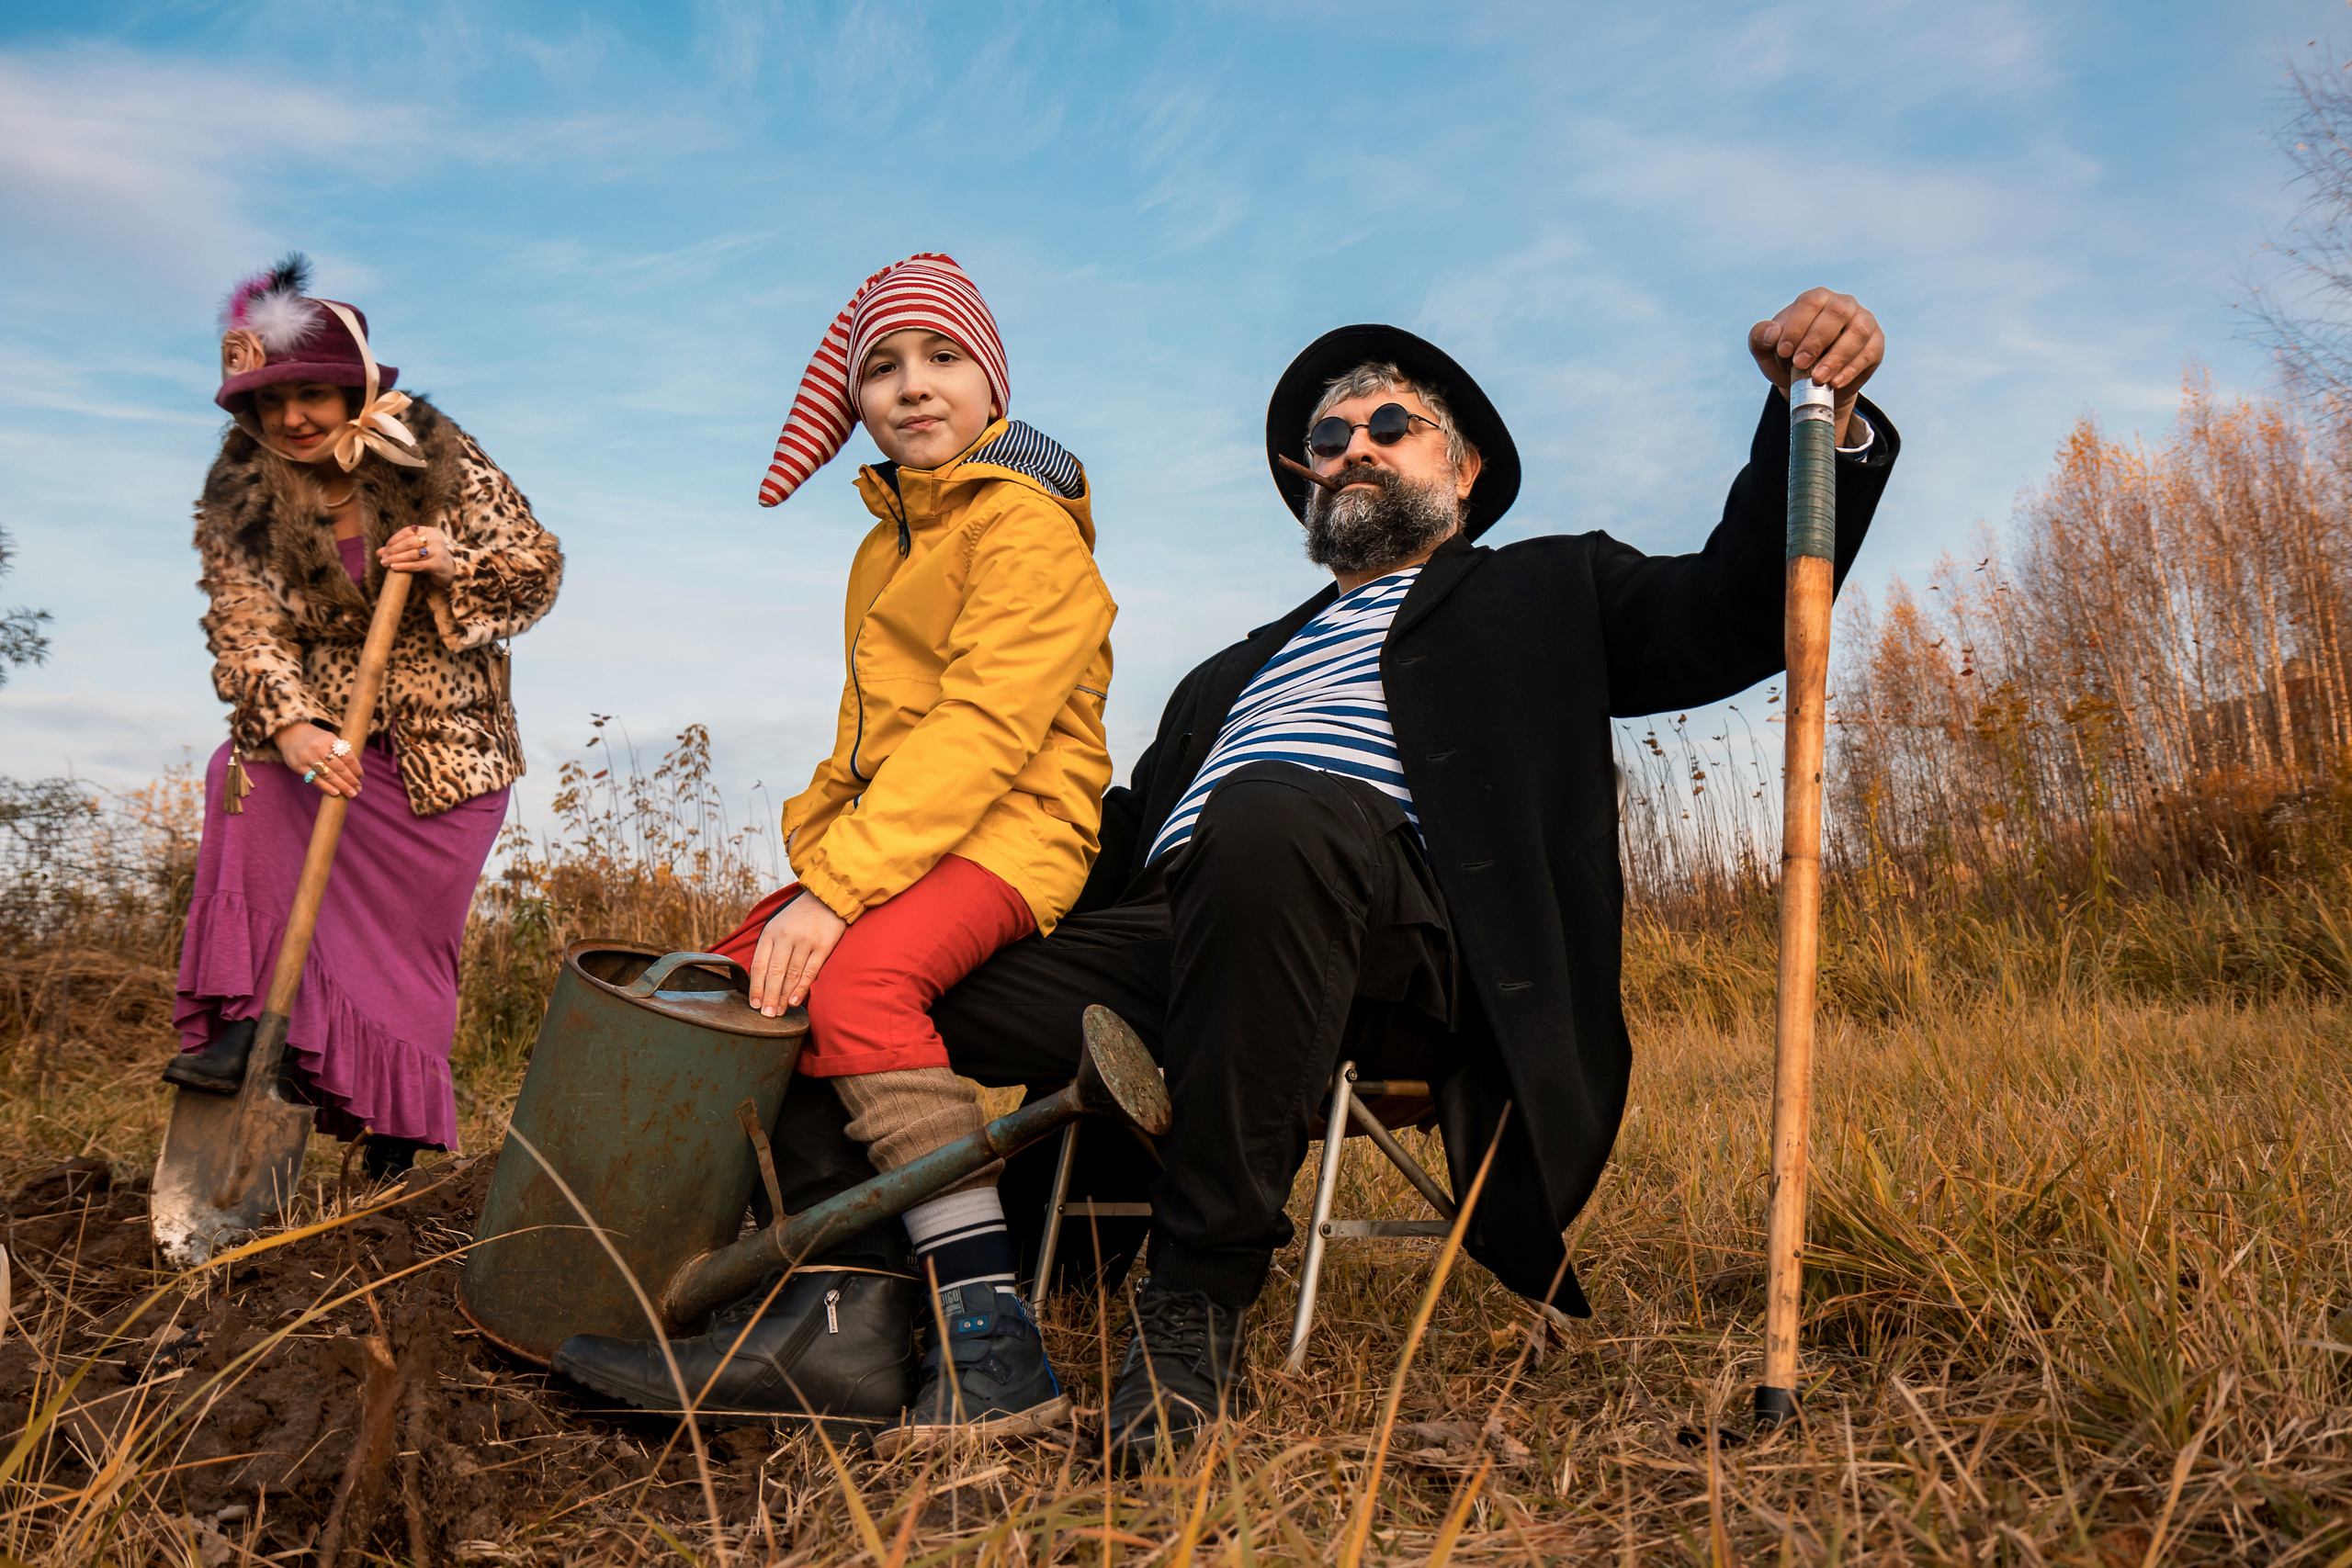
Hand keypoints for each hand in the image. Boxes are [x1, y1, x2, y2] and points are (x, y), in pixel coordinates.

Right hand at [275, 722, 361, 797]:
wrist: (290, 734)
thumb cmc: (316, 740)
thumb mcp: (329, 740)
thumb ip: (341, 753)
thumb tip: (356, 773)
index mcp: (330, 739)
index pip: (347, 756)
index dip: (356, 768)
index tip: (361, 778)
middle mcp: (319, 748)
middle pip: (339, 767)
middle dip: (350, 779)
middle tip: (358, 788)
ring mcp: (308, 757)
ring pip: (328, 775)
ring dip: (341, 786)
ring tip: (351, 793)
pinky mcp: (299, 766)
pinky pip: (315, 779)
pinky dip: (327, 787)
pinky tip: (336, 793)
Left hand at [380, 525, 456, 589]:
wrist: (449, 570)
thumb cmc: (429, 558)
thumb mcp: (415, 550)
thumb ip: (398, 549)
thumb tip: (378, 553)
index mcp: (428, 531)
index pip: (407, 531)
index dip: (393, 540)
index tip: (385, 549)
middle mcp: (434, 538)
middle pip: (409, 542)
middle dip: (393, 550)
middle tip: (383, 558)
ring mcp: (437, 551)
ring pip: (412, 554)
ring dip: (396, 559)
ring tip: (385, 563)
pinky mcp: (437, 564)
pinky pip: (417, 565)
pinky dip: (404, 566)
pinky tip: (394, 568)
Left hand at [748, 892, 848, 1015]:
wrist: (827, 897)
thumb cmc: (799, 915)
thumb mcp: (777, 924)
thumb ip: (768, 947)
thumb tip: (759, 977)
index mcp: (771, 932)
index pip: (759, 964)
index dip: (756, 986)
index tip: (754, 1003)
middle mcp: (786, 936)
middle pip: (774, 972)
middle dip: (769, 996)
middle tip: (766, 1015)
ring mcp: (805, 941)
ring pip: (791, 974)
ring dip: (784, 996)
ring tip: (779, 1012)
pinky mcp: (823, 945)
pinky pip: (810, 971)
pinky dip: (801, 988)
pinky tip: (795, 1001)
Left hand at [1749, 289, 1883, 445]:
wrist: (1811, 383)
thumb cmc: (1788, 359)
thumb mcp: (1768, 351)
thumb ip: (1760, 338)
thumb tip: (1771, 332)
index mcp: (1816, 299)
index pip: (1809, 302)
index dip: (1797, 326)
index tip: (1783, 351)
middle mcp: (1843, 304)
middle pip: (1836, 312)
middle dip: (1817, 340)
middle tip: (1800, 365)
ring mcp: (1863, 321)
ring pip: (1857, 331)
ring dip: (1837, 356)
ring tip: (1819, 378)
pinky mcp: (1875, 343)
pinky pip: (1868, 352)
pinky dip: (1851, 369)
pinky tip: (1835, 383)